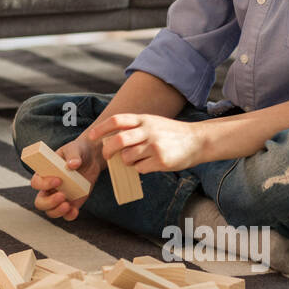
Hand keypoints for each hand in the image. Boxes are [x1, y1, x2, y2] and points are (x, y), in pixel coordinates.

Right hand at [30, 134, 102, 221]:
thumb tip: (72, 164)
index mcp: (45, 173)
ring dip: (57, 211)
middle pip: (40, 202)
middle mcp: (49, 187)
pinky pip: (66, 215)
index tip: (58, 180)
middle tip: (62, 195)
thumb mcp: (75, 148)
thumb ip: (73, 155)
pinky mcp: (72, 203)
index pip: (36, 183)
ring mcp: (60, 196)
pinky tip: (75, 211)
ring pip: (51, 211)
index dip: (44, 184)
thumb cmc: (78, 150)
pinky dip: (69, 216)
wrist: (92, 157)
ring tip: (68, 204)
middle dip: (49, 202)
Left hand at [87, 113, 206, 173]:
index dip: (101, 129)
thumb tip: (111, 140)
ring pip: (128, 157)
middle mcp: (148, 131)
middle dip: (108, 150)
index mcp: (144, 119)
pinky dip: (140, 168)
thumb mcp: (152, 122)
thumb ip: (134, 128)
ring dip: (127, 161)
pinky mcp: (161, 161)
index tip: (91, 137)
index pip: (117, 121)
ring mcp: (155, 146)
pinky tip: (149, 164)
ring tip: (136, 159)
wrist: (197, 140)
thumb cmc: (170, 133)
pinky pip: (140, 168)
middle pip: (119, 141)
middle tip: (107, 156)